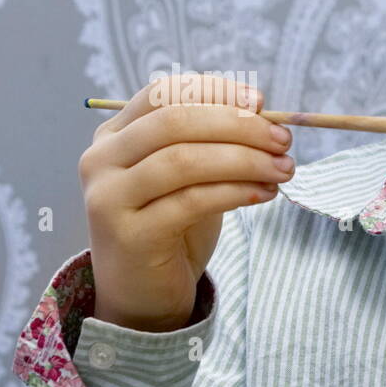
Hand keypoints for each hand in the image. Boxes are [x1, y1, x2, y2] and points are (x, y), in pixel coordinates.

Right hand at [80, 73, 295, 331]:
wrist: (143, 294)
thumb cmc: (172, 228)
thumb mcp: (192, 177)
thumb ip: (213, 143)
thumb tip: (259, 109)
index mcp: (115, 135)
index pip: (162, 94)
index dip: (214, 92)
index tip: (260, 103)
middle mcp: (103, 160)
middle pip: (174, 122)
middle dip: (238, 126)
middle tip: (283, 140)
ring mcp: (110, 197)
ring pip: (183, 160)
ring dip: (244, 160)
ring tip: (283, 169)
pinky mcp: (130, 234)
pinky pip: (192, 201)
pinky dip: (236, 192)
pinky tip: (265, 193)